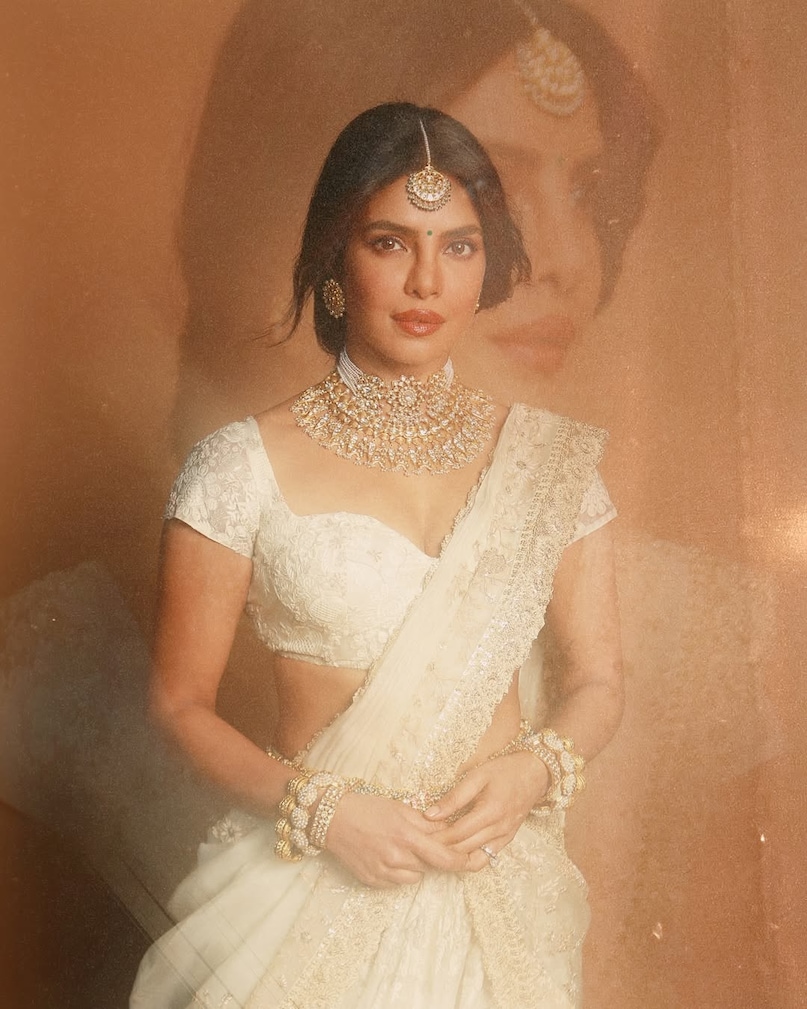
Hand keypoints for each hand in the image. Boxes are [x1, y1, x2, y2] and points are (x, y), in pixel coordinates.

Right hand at [324, 791, 484, 887]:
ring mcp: (383, 872)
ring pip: (415, 876)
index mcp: (407, 836)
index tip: (474, 860)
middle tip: (425, 843)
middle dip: (433, 857)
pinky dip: (399, 872)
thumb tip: (451, 829)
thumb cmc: (368, 808)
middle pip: (431, 867)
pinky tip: (388, 855)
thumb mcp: (400, 808)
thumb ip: (427, 822)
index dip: (462, 862)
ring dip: (416, 865)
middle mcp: (397, 858)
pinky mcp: (372, 881)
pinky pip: (396, 882)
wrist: (332, 819)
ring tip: (401, 846)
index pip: (444, 857)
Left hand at [423, 752, 548, 861]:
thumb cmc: (504, 770)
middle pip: (464, 849)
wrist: (535, 773)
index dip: (437, 838)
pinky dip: (470, 858)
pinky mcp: (508, 840)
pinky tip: (456, 852)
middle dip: (442, 850)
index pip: (458, 833)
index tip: (420, 838)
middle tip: (422, 847)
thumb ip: (454, 797)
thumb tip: (430, 814)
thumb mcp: (477, 775)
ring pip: (475, 859)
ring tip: (436, 852)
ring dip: (454, 858)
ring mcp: (505, 837)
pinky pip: (487, 858)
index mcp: (490, 811)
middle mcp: (499, 829)